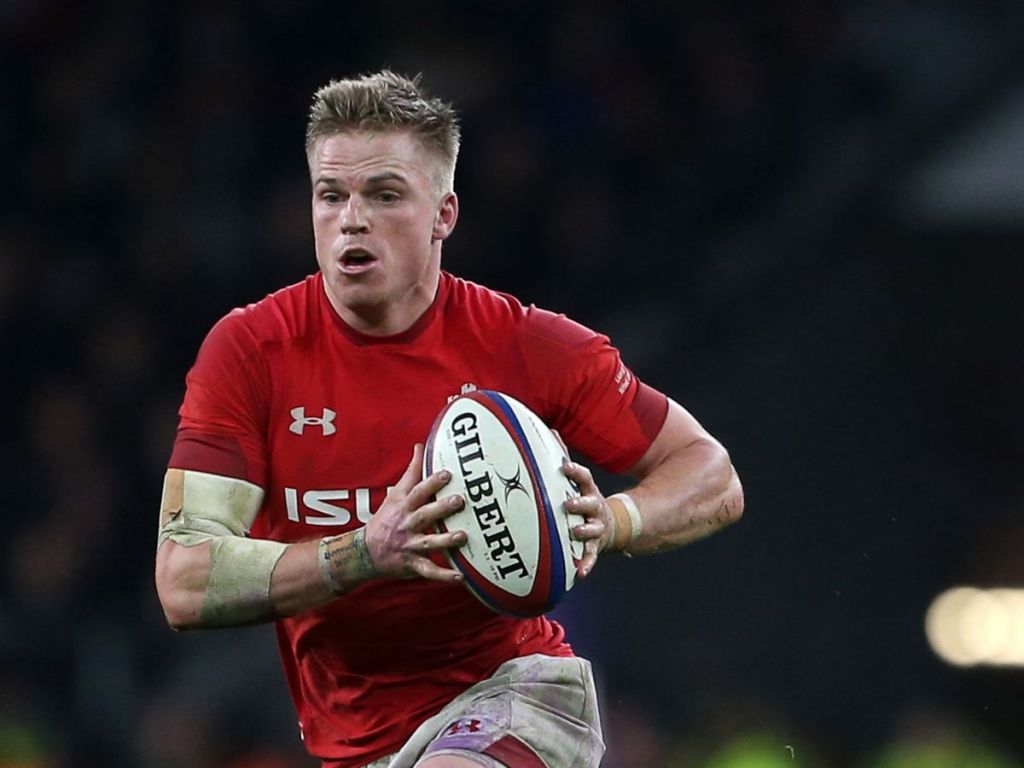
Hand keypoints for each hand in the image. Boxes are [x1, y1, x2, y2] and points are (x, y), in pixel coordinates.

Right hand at [363, 444, 467, 582]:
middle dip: (441, 508)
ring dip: (446, 541)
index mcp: (404, 506)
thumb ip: (411, 472)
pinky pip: (429, 571)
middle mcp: (406, 524)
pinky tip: (460, 578)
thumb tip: (420, 446)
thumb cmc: (387, 519)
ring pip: (428, 542)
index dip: (432, 482)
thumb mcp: (396, 493)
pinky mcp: (412, 564)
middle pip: (424, 514)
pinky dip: (444, 576)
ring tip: (462, 536)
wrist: (364, 551)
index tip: (447, 473)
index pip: (418, 491)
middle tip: (460, 500)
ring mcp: (409, 545)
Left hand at [560, 460, 609, 579]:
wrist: (610, 526)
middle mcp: (595, 509)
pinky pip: (591, 556)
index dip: (576, 472)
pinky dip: (586, 564)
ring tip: (575, 532)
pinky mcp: (595, 546)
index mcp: (588, 492)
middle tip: (568, 503)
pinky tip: (579, 573)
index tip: (565, 466)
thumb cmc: (584, 501)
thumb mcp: (578, 482)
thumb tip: (552, 433)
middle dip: (580, 503)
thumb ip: (564, 459)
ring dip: (585, 531)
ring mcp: (596, 528)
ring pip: (593, 530)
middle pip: (591, 503)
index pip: (585, 478)